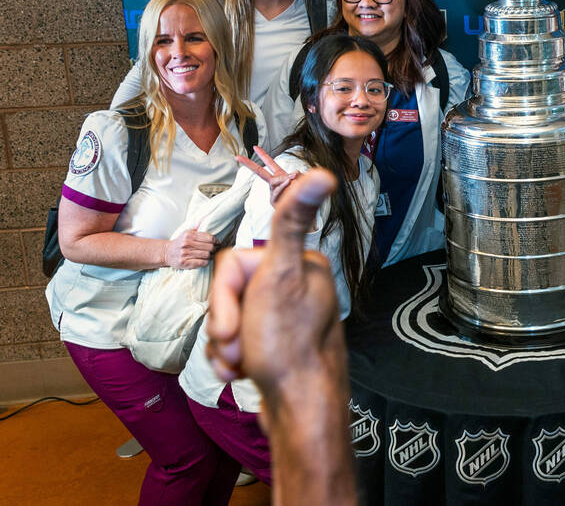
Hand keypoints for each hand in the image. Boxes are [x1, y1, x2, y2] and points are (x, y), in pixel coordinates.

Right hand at [164, 228, 216, 269]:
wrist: (166, 253)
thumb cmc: (180, 242)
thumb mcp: (186, 232)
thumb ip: (196, 228)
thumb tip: (204, 220)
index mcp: (189, 235)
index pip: (209, 238)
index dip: (215, 241)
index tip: (217, 243)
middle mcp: (187, 243)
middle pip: (210, 247)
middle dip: (214, 249)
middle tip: (214, 250)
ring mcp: (185, 253)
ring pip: (207, 255)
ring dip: (210, 256)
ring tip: (209, 255)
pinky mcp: (184, 262)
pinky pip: (202, 262)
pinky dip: (205, 262)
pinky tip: (204, 260)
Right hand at [206, 168, 340, 389]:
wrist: (299, 410)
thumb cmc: (287, 344)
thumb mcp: (280, 277)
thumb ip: (291, 222)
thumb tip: (322, 173)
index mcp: (302, 264)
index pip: (235, 264)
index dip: (224, 298)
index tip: (232, 327)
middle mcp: (300, 287)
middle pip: (231, 293)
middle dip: (226, 326)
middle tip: (239, 348)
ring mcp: (288, 318)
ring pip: (230, 320)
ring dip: (225, 346)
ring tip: (243, 364)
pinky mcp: (278, 345)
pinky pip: (237, 342)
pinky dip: (231, 359)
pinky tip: (242, 373)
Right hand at [237, 146, 298, 204]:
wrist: (303, 210)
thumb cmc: (303, 195)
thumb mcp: (302, 181)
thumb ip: (299, 175)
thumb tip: (294, 173)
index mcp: (280, 176)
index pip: (270, 163)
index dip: (263, 155)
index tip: (255, 147)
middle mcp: (274, 183)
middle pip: (259, 172)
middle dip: (249, 164)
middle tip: (237, 157)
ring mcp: (272, 192)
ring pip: (274, 181)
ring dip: (283, 180)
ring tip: (292, 181)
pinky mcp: (273, 201)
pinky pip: (276, 190)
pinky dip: (283, 186)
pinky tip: (288, 183)